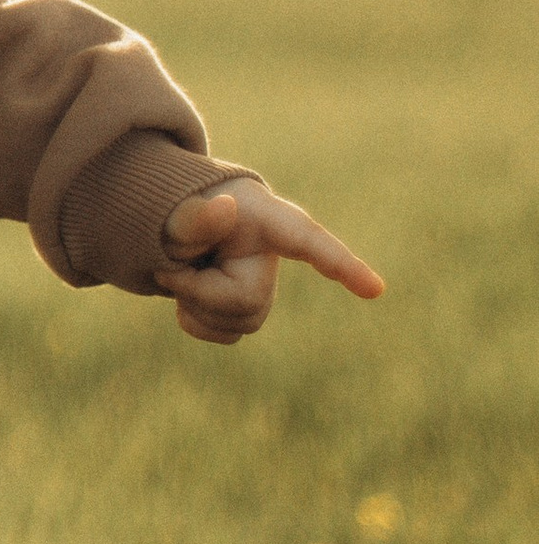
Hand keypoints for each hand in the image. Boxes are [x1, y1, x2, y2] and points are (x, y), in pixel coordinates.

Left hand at [159, 184, 384, 346]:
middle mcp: (272, 254)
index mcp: (265, 216)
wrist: (169, 228)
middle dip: (198, 292)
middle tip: (170, 267)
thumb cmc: (177, 212)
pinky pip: (225, 335)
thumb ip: (190, 216)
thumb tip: (223, 209)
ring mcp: (263, 285)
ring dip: (196, 306)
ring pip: (239, 323)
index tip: (375, 289)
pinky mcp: (247, 310)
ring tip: (182, 272)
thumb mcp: (173, 208)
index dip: (342, 265)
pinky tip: (188, 296)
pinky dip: (196, 322)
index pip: (308, 241)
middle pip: (247, 301)